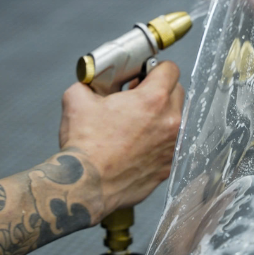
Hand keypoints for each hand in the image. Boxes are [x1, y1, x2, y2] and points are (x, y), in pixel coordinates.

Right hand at [59, 61, 183, 218]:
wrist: (85, 186)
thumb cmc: (84, 146)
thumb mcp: (77, 100)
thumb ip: (91, 83)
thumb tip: (94, 82)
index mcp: (153, 100)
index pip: (171, 69)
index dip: (156, 68)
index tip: (145, 73)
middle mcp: (169, 121)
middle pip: (177, 92)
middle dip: (160, 90)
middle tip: (138, 97)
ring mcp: (172, 146)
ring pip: (176, 119)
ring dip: (161, 116)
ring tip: (136, 123)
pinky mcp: (168, 167)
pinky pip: (170, 145)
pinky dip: (158, 141)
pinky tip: (137, 145)